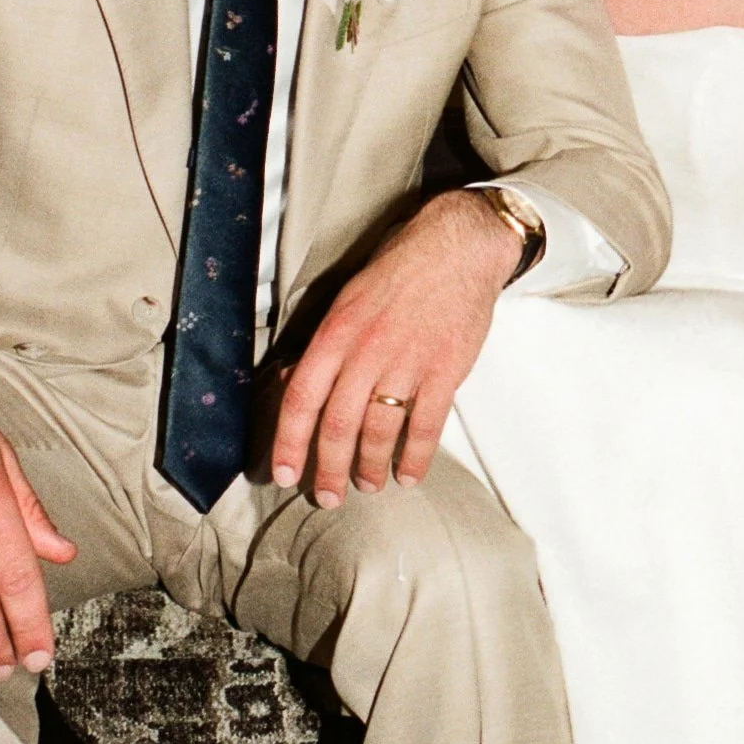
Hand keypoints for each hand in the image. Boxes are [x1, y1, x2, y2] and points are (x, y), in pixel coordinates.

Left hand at [269, 190, 523, 505]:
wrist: (458, 247)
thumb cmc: (399, 269)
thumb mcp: (348, 298)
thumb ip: (327, 344)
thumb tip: (300, 384)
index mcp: (336, 332)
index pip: (301, 398)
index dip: (289, 441)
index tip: (285, 473)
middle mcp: (367, 351)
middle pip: (338, 424)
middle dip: (329, 468)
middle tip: (327, 496)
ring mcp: (408, 363)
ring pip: (379, 430)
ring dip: (370, 466)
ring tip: (368, 485)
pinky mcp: (445, 371)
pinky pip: (426, 425)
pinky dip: (415, 457)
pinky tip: (408, 475)